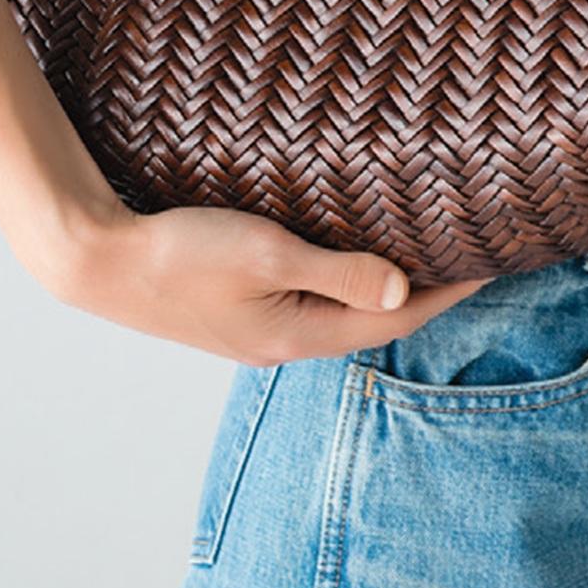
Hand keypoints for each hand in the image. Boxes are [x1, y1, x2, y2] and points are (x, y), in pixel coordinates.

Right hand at [47, 197, 493, 364]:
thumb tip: (403, 287)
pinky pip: (307, 296)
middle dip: (420, 289)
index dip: (444, 290)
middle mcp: (282, 340)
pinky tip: (344, 249)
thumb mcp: (269, 254)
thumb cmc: (181, 254)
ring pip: (339, 307)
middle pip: (370, 318)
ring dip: (379, 282)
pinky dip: (339, 275)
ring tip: (417, 247)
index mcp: (296, 335)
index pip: (392, 317)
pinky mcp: (235, 307)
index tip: (488, 262)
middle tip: (463, 250)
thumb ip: (338, 270)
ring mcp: (257, 327)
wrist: (100, 260)